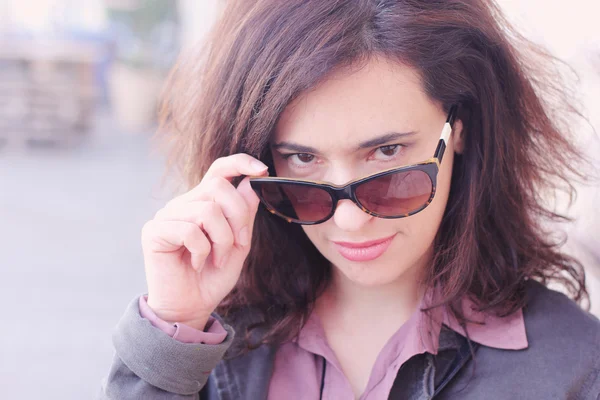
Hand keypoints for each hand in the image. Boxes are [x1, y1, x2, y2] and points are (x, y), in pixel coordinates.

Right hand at [141, 153, 267, 328]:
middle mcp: (184, 203)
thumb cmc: (212, 276)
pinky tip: (196, 264)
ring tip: (216, 259)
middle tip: (238, 244)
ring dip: (222, 240)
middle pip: (219, 187)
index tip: (262, 170)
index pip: (219, 170)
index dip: (240, 162)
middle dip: (238, 217)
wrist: (190, 306)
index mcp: (203, 202)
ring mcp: (167, 215)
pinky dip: (202, 251)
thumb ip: (244, 215)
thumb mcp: (239, 244)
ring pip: (207, 210)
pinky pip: (190, 230)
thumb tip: (251, 183)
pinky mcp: (154, 231)